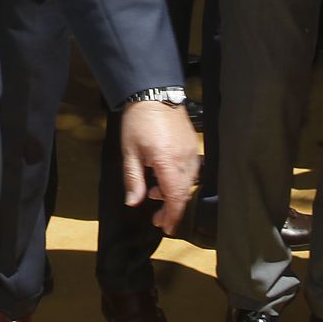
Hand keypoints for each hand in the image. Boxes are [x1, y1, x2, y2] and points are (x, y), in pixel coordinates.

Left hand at [121, 100, 199, 230]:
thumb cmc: (137, 122)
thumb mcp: (129, 152)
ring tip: (155, 192)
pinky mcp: (193, 143)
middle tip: (157, 218)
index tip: (165, 229)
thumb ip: (134, 179)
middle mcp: (185, 159)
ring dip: (175, 192)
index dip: (172, 216)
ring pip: (189, 181)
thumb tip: (134, 202)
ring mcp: (192, 151)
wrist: (153, 92)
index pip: (176, 197)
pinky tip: (166, 176)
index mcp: (168, 162)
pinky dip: (180, 178)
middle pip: (184, 192)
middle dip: (172, 208)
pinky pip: (192, 168)